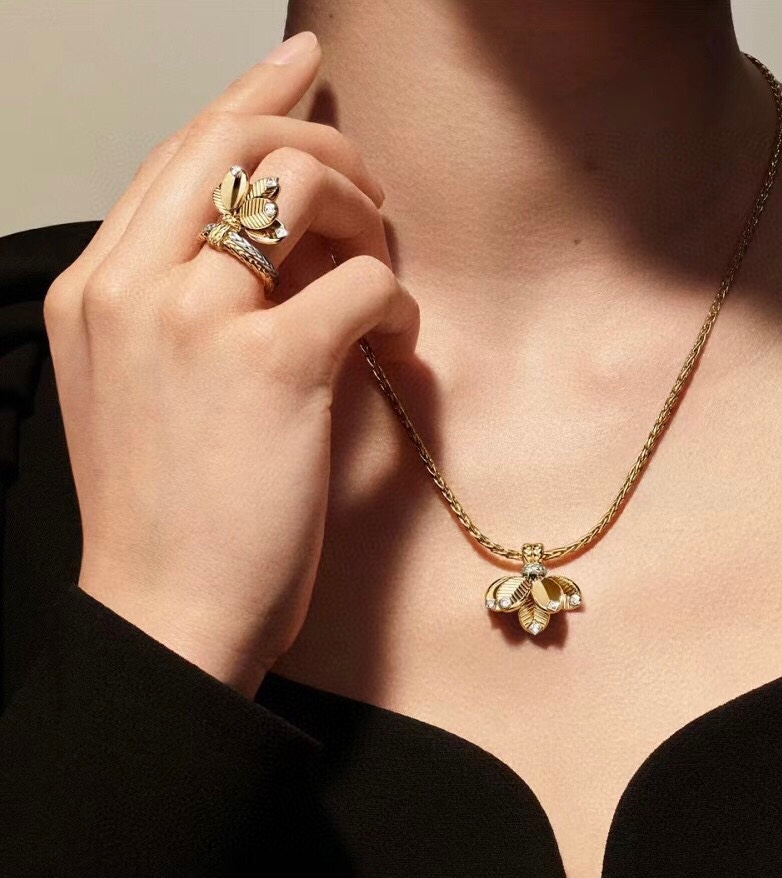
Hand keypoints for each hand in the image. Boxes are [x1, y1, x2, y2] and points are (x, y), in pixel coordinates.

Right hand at [43, 32, 419, 697]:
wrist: (167, 616)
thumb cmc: (166, 518)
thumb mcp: (135, 395)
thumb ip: (177, 308)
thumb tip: (265, 247)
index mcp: (93, 291)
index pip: (175, 155)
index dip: (247, 97)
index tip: (300, 64)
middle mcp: (131, 288)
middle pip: (234, 141)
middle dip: (320, 138)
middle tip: (367, 185)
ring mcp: (196, 321)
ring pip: (298, 186)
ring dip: (363, 213)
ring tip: (378, 267)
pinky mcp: (270, 367)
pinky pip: (362, 284)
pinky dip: (395, 305)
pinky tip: (393, 346)